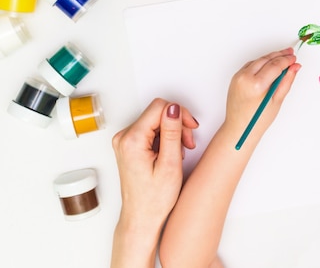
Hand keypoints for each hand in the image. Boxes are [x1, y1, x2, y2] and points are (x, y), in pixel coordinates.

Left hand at [112, 98, 198, 230]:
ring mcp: (125, 141)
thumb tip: (173, 109)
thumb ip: (172, 133)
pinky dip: (165, 138)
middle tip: (188, 143)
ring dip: (173, 132)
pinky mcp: (129, 145)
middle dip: (177, 125)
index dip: (179, 114)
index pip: (159, 107)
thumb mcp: (170, 164)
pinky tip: (171, 153)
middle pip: (157, 112)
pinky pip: (151, 130)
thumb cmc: (154, 199)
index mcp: (132, 140)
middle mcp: (124, 137)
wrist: (142, 217)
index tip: (190, 128)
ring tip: (180, 151)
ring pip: (156, 120)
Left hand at [223, 47, 299, 136]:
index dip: (287, 60)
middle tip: (291, 53)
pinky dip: (261, 62)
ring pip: (258, 61)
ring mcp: (238, 77)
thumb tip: (295, 67)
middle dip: (280, 55)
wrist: (239, 129)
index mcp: (257, 85)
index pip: (275, 65)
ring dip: (270, 57)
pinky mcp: (235, 78)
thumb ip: (286, 81)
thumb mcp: (277, 101)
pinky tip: (269, 63)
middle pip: (266, 60)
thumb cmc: (257, 120)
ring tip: (283, 56)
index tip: (294, 59)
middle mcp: (245, 78)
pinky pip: (250, 65)